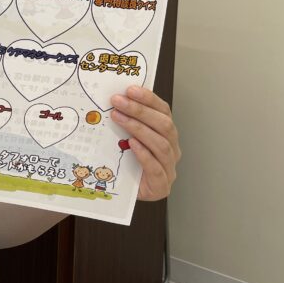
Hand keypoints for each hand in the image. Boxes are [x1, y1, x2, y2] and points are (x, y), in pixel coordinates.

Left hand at [110, 86, 179, 200]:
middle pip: (163, 125)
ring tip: (118, 118)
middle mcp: (172, 148)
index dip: (148, 99)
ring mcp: (169, 168)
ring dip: (138, 128)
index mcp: (166, 133)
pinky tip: (132, 144)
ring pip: (161, 144)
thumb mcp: (124, 137)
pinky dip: (144, 155)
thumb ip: (124, 120)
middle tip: (117, 101)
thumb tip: (111, 99)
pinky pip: (156, 168)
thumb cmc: (126, 162)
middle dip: (140, 110)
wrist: (126, 193)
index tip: (130, 89)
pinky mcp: (161, 186)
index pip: (163, 111)